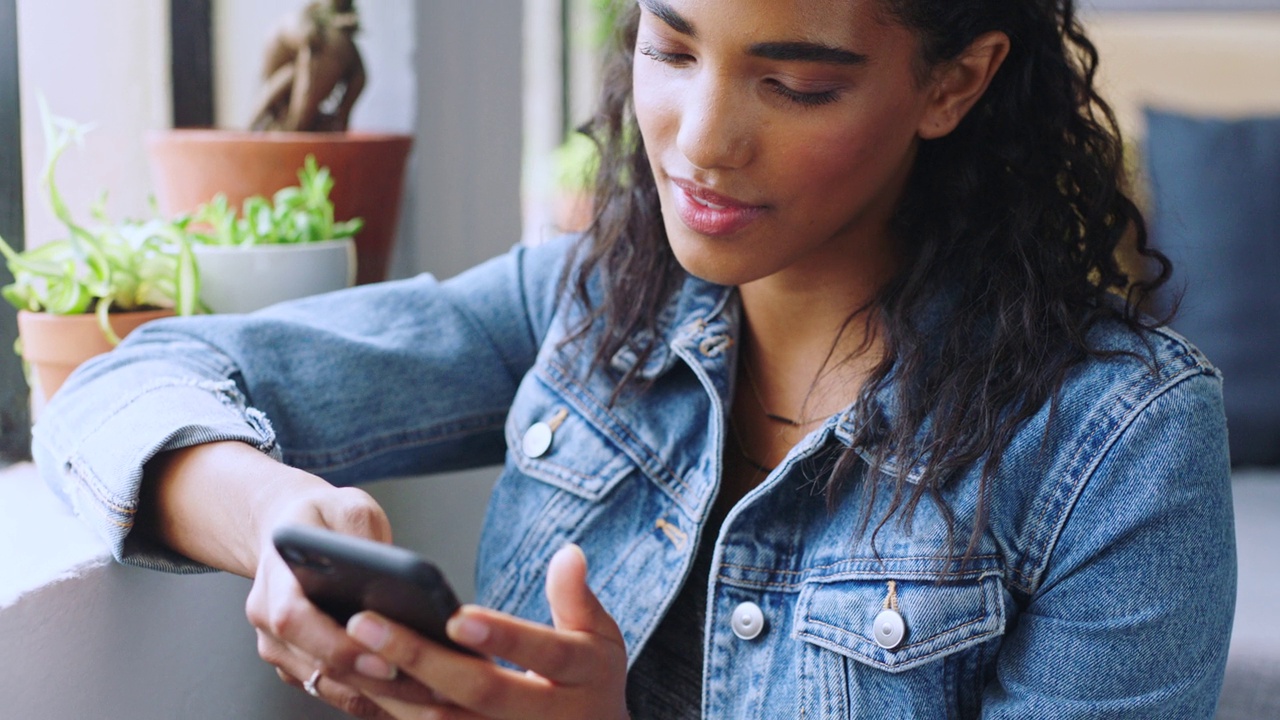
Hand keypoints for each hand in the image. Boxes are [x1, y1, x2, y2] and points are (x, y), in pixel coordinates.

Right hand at [246, 484, 434, 717]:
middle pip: (320, 666)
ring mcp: (283, 652)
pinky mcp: (302, 668)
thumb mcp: (346, 506)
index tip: (387, 660)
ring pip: (332, 687)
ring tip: (436, 698)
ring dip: (383, 698)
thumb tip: (396, 571)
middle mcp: (270, 626)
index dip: (341, 646)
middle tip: (431, 688)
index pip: (297, 622)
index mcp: (274, 582)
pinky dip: (377, 699)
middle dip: (377, 682)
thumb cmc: (321, 518)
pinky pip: (339, 692)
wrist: (288, 531)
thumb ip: (364, 535)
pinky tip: (419, 697)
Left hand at [346, 544, 629, 719]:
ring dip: (393, 688)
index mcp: (583, 676)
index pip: (545, 654)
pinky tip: (362, 678)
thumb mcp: (601, 638)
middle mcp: (546, 717)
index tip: (457, 615)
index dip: (503, 636)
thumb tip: (567, 553)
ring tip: (349, 649)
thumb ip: (578, 598)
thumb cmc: (589, 680)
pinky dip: (395, 708)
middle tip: (366, 621)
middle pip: (480, 692)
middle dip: (421, 657)